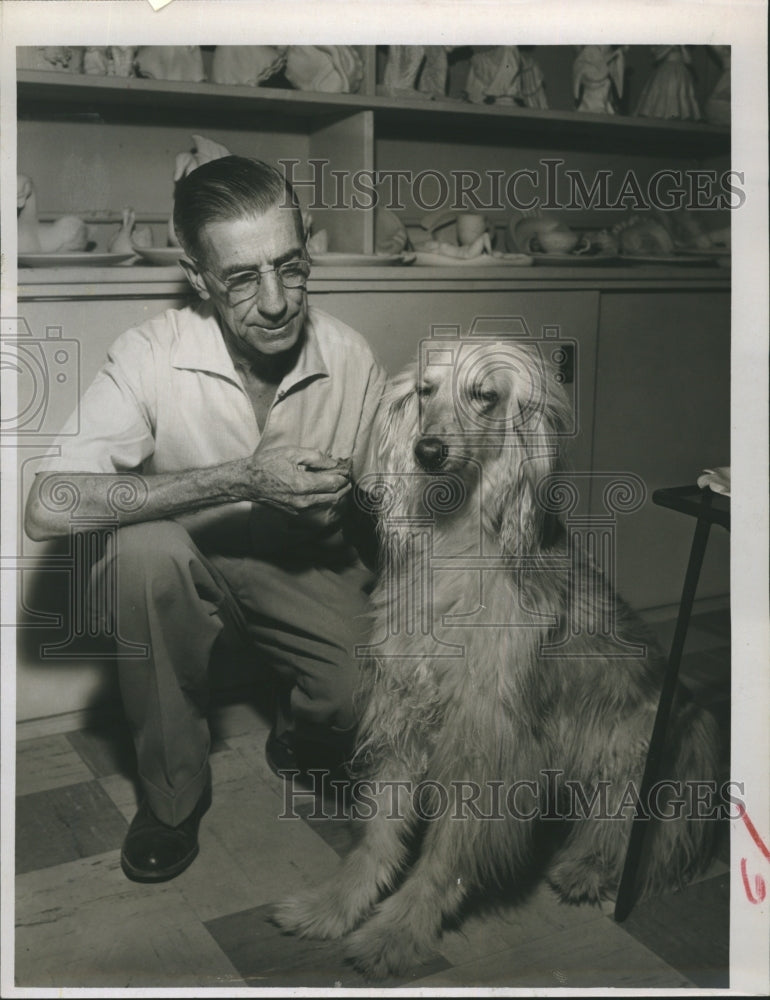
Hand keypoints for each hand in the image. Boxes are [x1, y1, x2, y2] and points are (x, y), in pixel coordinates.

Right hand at [231, 447, 351, 514]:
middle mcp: (303, 501)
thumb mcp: (292, 453)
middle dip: (343, 486)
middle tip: (346, 475)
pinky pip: (316, 505)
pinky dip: (324, 497)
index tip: (346, 468)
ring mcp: (299, 509)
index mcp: (302, 485)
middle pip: (334, 496)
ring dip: (335, 492)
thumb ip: (316, 457)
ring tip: (337, 481)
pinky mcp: (295, 513)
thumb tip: (334, 462)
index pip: (333, 483)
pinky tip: (322, 487)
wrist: (248, 482)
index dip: (343, 475)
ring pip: (326, 503)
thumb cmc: (267, 464)